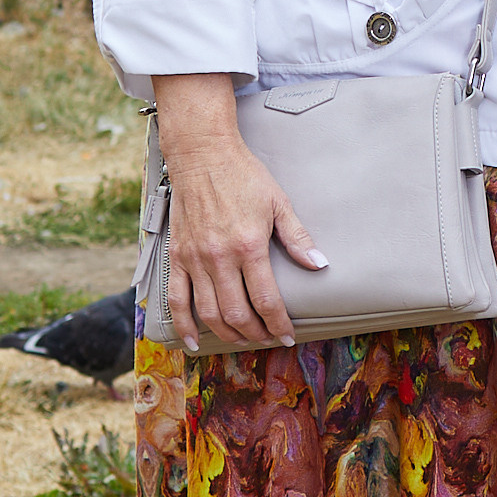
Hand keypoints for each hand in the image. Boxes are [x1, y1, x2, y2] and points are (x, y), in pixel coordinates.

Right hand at [154, 73, 325, 350]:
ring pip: (209, 312)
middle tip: (268, 338)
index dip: (279, 323)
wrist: (202, 155)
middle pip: (237, 313)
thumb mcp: (279, 203)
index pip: (266, 299)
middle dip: (256, 333)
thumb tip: (320, 265)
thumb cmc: (244, 176)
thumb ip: (297, 238)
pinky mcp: (177, 257)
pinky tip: (193, 342)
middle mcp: (220, 258)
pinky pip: (176, 299)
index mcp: (249, 246)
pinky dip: (184, 325)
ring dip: (227, 333)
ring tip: (243, 339)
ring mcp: (195, 259)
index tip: (288, 336)